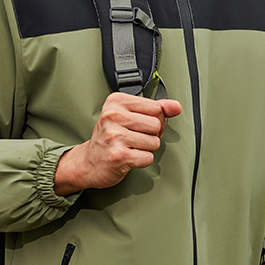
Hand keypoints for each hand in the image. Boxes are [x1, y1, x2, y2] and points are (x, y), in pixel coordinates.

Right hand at [54, 92, 181, 194]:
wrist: (88, 162)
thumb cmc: (109, 138)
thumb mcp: (128, 116)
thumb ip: (155, 109)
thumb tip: (176, 107)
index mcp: (116, 102)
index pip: (156, 108)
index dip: (154, 120)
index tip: (139, 125)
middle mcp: (113, 116)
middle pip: (156, 125)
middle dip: (151, 135)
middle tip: (134, 139)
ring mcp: (115, 136)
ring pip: (154, 142)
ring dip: (146, 149)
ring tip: (130, 148)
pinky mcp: (119, 156)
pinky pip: (148, 158)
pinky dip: (142, 161)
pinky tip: (128, 157)